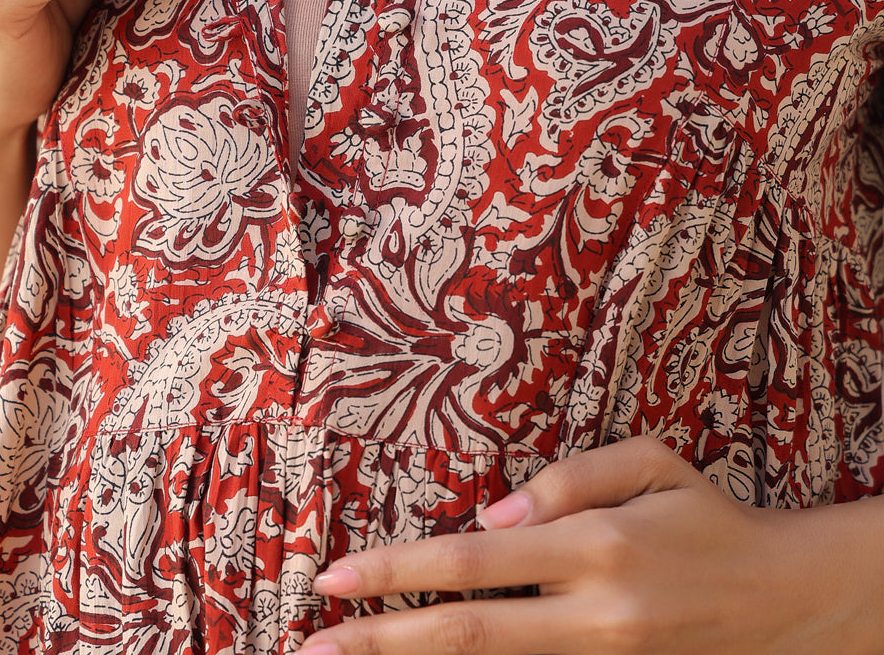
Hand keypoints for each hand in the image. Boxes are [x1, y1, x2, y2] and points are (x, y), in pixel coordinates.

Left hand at [302, 436, 861, 654]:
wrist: (783, 598)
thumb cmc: (706, 514)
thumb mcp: (649, 463)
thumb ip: (569, 479)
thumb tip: (491, 513)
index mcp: (595, 547)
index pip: (473, 560)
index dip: (400, 572)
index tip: (337, 578)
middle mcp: (593, 615)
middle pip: (469, 635)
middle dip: (385, 642)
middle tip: (317, 644)